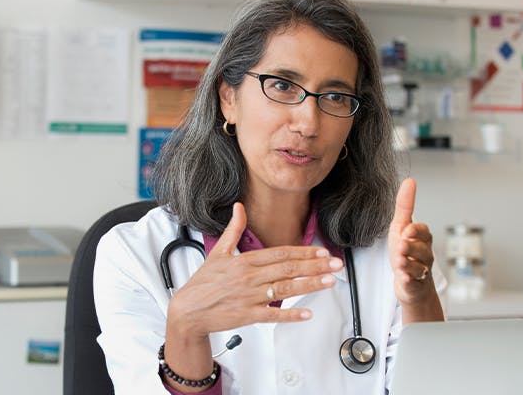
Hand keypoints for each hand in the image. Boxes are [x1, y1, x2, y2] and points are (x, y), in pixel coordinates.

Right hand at [166, 202, 344, 338]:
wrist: (187, 311)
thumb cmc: (203, 283)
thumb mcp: (218, 252)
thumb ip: (233, 229)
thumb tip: (238, 207)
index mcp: (245, 261)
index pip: (280, 254)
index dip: (303, 252)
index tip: (321, 251)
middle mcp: (249, 278)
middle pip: (288, 269)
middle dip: (315, 266)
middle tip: (335, 264)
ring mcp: (249, 297)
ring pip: (285, 289)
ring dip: (309, 285)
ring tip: (328, 281)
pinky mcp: (247, 315)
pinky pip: (272, 315)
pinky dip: (290, 315)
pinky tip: (306, 313)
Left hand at [387, 178, 439, 308]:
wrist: (409, 282)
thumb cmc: (405, 252)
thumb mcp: (400, 226)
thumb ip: (405, 206)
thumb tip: (409, 181)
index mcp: (422, 239)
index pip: (423, 232)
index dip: (415, 231)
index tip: (406, 230)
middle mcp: (425, 255)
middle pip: (421, 250)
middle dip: (411, 248)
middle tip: (401, 245)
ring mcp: (421, 271)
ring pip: (418, 267)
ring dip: (408, 264)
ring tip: (399, 261)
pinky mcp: (414, 286)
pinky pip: (413, 283)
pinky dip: (408, 280)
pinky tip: (403, 278)